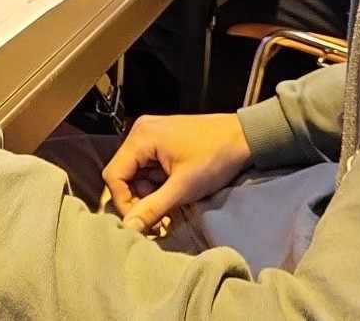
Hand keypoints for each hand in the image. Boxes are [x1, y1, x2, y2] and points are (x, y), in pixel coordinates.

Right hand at [102, 113, 251, 233]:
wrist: (246, 136)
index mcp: (141, 137)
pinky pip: (149, 166)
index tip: (141, 221)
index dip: (123, 202)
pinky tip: (173, 191)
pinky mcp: (163, 140)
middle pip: (124, 174)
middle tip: (157, 217)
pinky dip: (158, 182)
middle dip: (139, 198)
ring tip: (170, 205)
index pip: (114, 175)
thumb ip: (152, 208)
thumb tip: (129, 227)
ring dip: (149, 192)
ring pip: (137, 172)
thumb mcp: (183, 188)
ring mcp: (152, 134)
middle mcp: (141, 131)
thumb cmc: (216, 157)